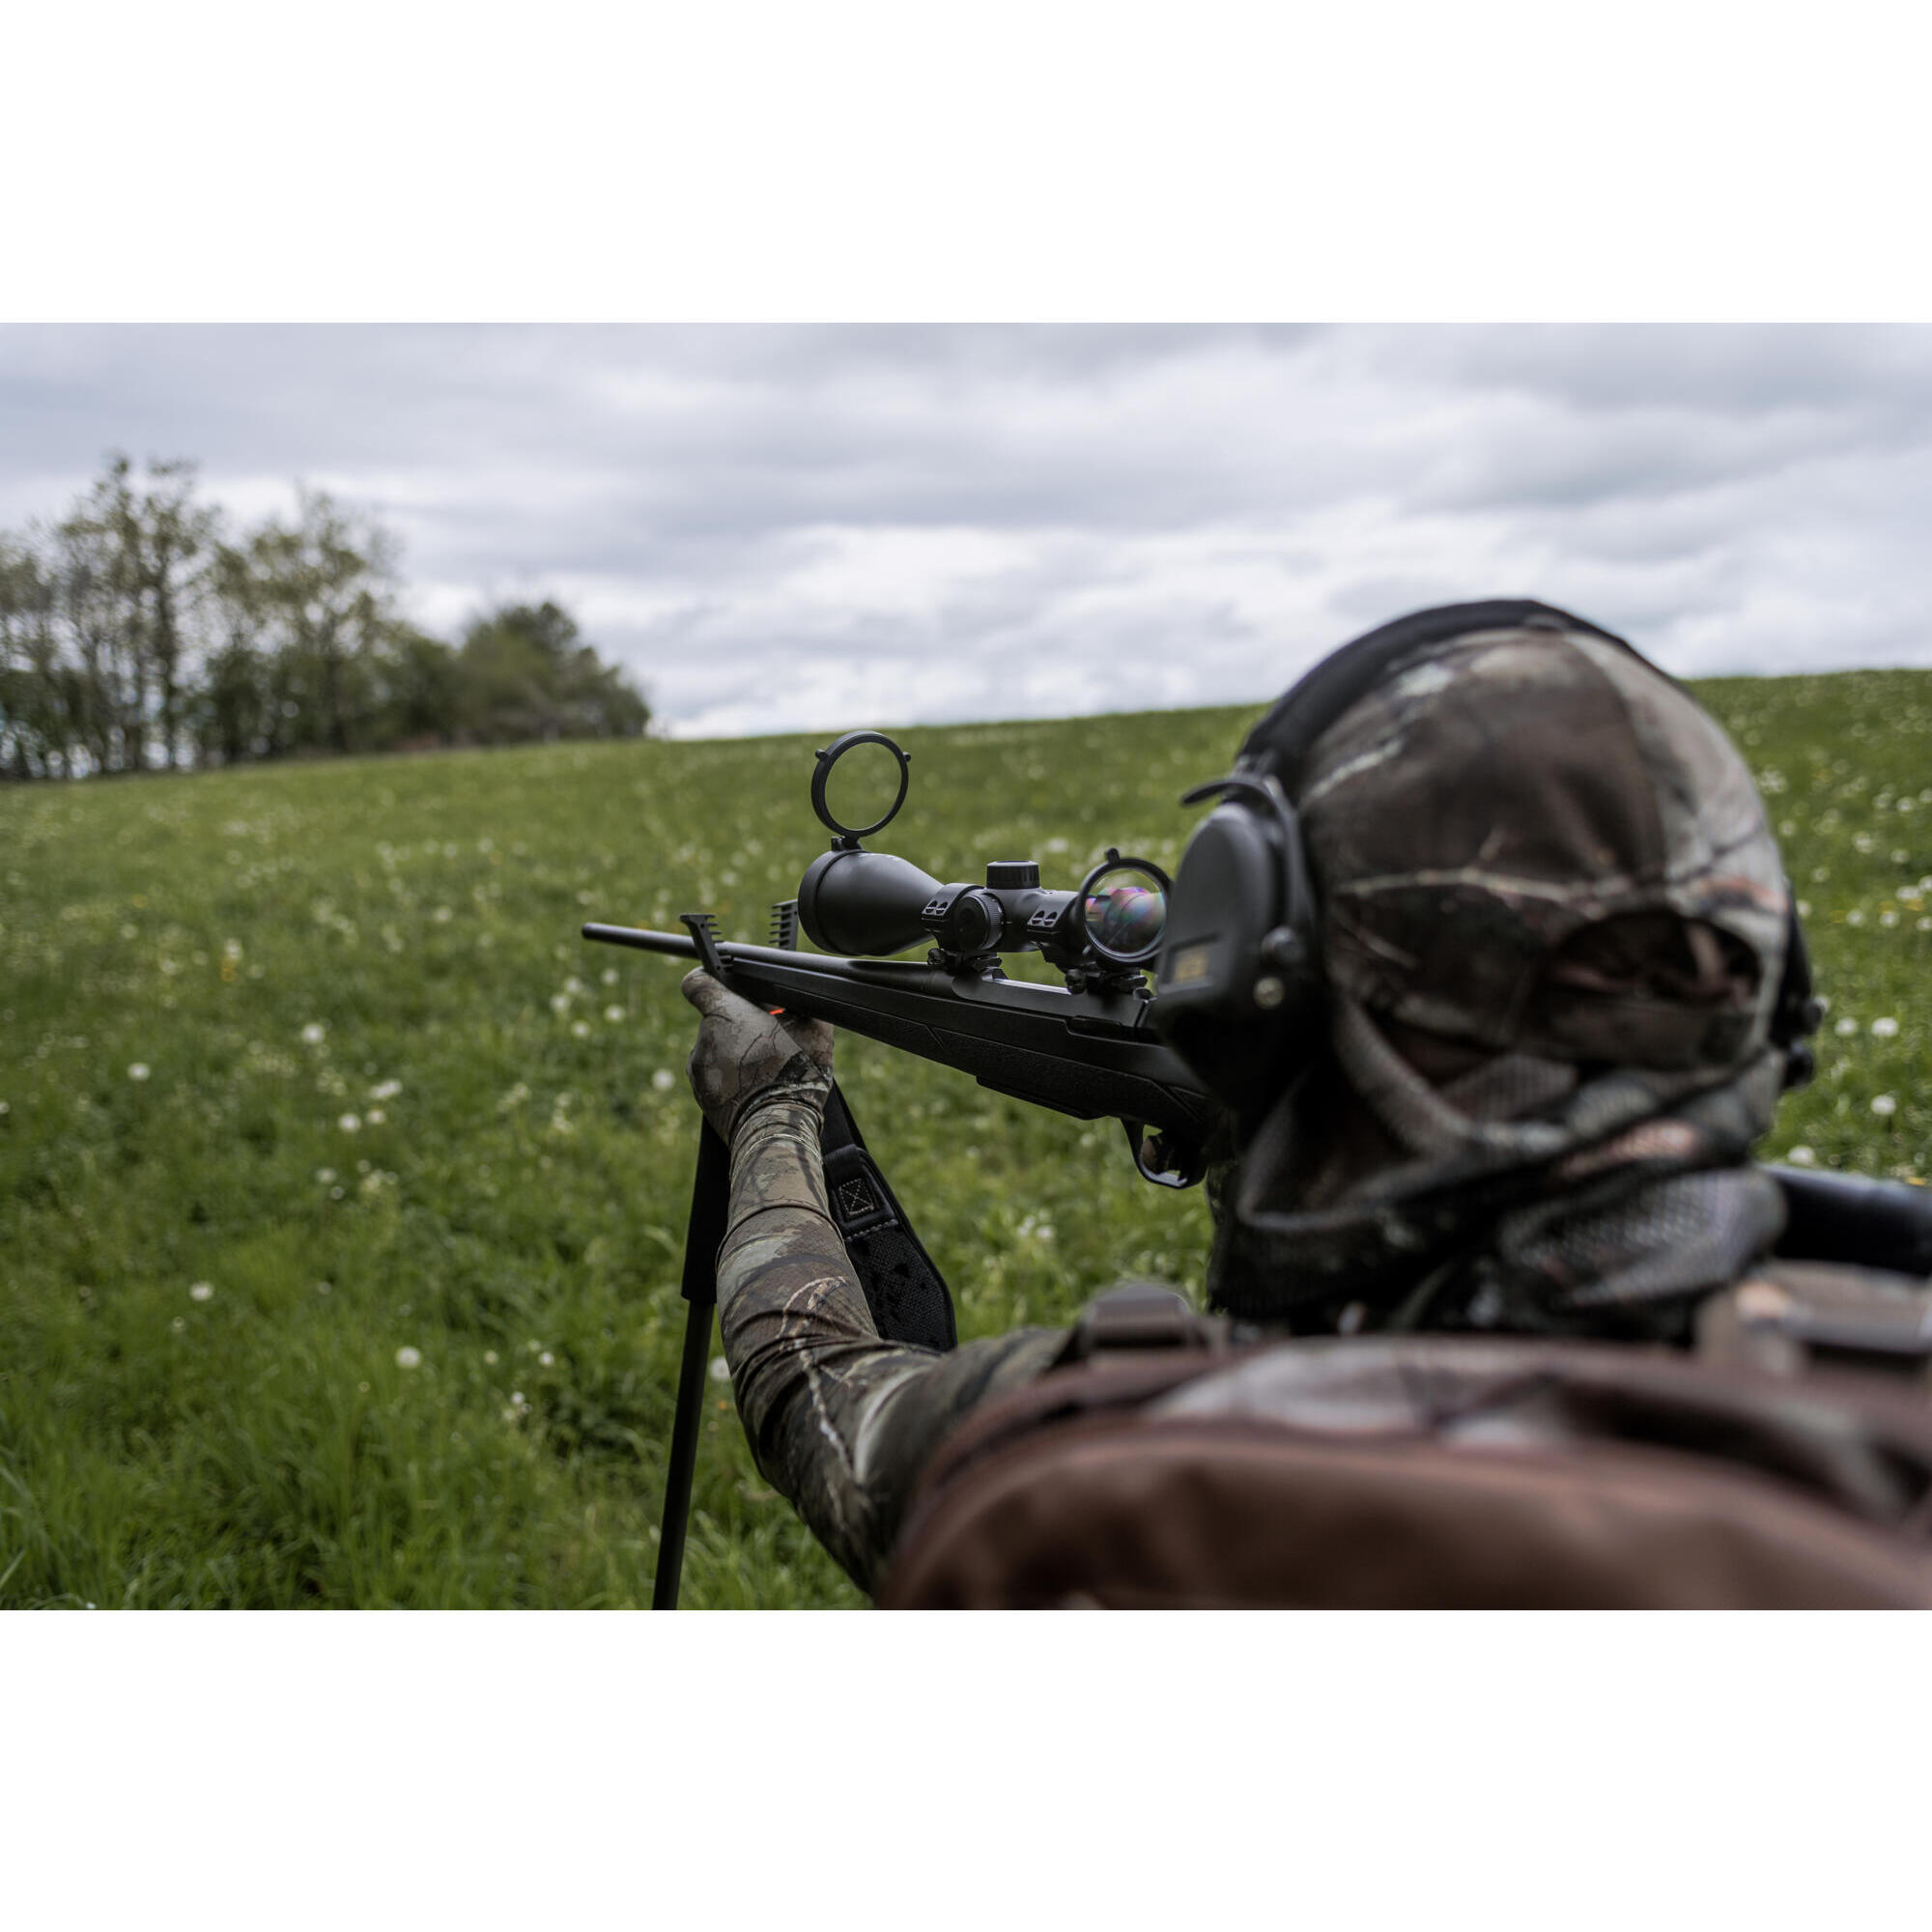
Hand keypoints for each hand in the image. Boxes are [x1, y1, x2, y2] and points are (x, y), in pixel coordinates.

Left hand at [680, 968, 834, 1141]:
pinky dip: (730, 1078)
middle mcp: (703, 1039)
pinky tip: (754, 1087)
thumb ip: (802, 1007)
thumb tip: (805, 1001)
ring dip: (734, 1053)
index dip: (709, 982)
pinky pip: (714, 1076)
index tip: (722, 988)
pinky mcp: (701, 1095)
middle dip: (739, 1026)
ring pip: (716, 1050)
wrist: (778, 1126)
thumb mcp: (815, 1031)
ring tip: (764, 1068)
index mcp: (724, 1014)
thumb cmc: (795, 1075)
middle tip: (767, 1039)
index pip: (698, 984)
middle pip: (716, 1021)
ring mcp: (698, 1070)